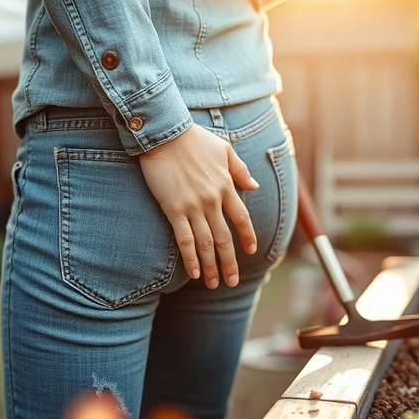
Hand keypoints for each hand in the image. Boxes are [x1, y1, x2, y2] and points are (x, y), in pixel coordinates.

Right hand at [139, 124, 258, 287]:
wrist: (165, 133)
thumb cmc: (193, 138)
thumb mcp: (224, 149)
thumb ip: (239, 170)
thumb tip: (254, 186)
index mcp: (226, 185)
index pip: (241, 218)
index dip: (247, 237)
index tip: (251, 251)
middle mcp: (212, 200)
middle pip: (225, 238)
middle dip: (230, 263)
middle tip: (232, 281)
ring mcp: (193, 206)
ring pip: (206, 244)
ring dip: (212, 266)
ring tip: (215, 284)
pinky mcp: (173, 209)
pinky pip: (185, 239)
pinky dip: (190, 258)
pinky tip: (194, 274)